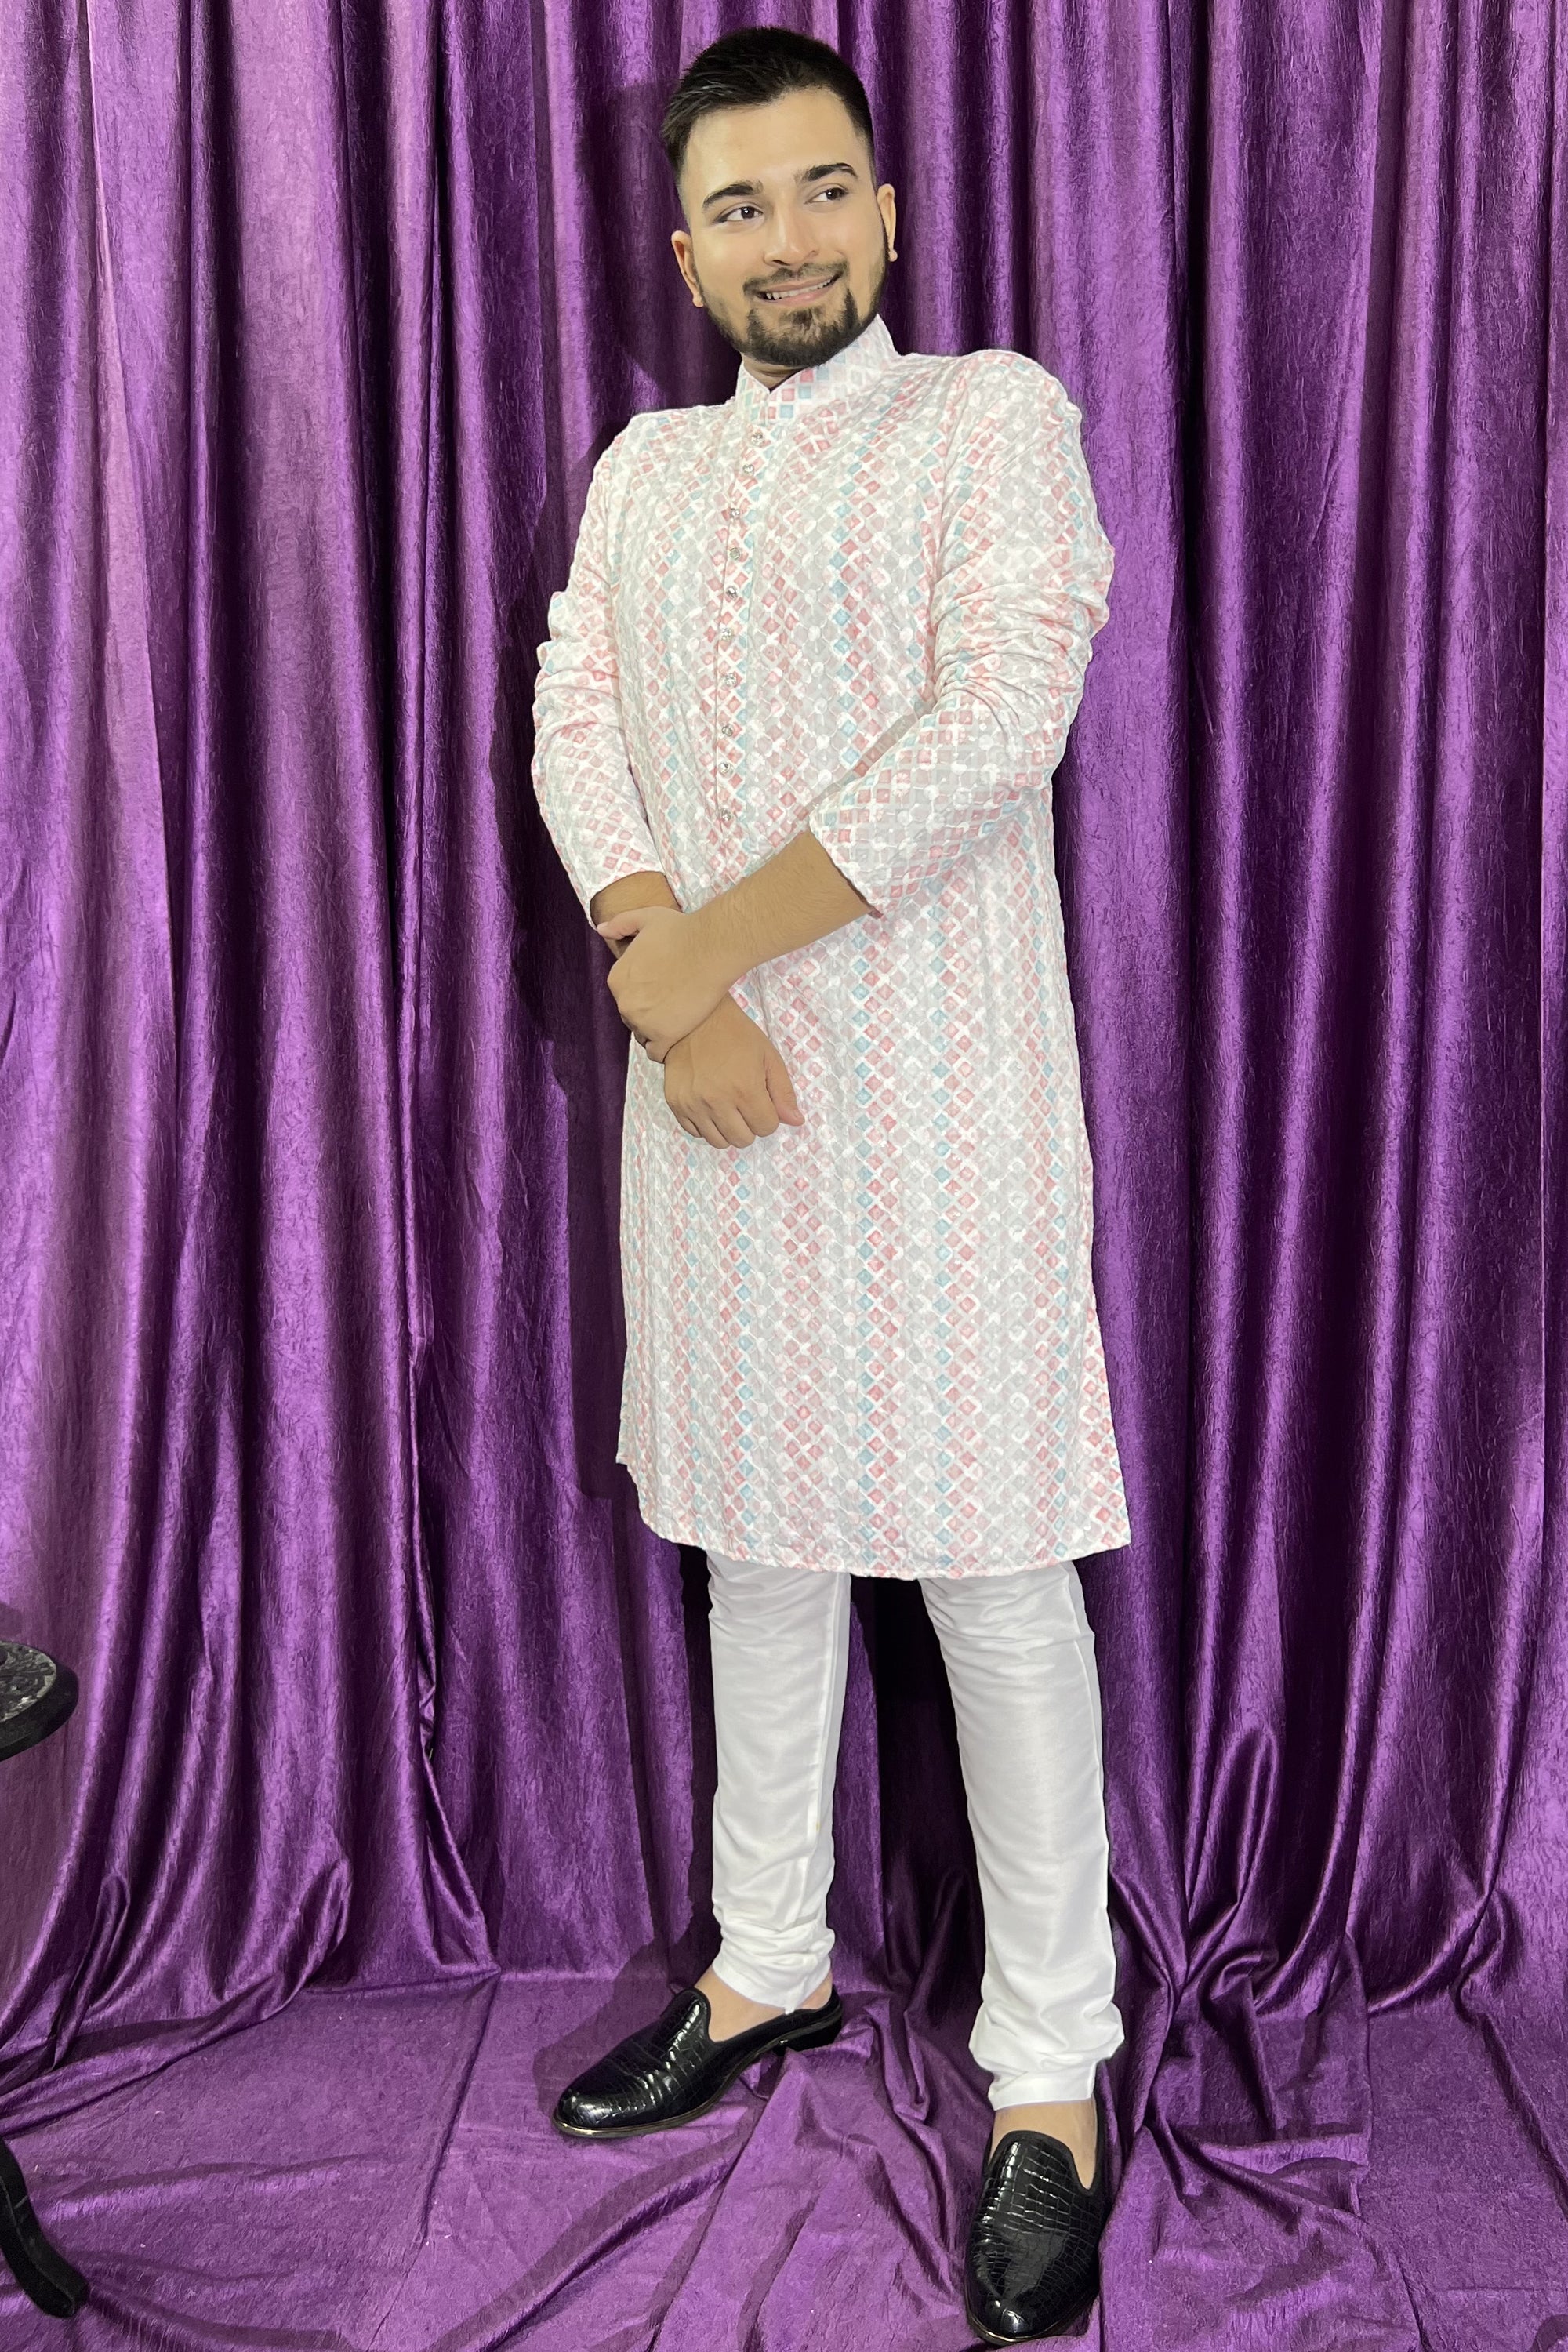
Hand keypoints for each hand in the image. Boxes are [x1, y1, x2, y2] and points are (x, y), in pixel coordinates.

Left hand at [595, 904, 734, 1061]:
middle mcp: (624, 1003)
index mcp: (617, 979)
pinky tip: (678, 1037)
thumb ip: (620, 924)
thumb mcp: (646, 919)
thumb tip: (601, 929)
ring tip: (679, 1019)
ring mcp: (643, 1022)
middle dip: (650, 1011)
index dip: (645, 992)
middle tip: (673, 1002)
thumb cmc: (681, 931)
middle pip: (633, 1016)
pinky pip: (657, 1052)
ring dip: (658, 1029)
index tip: (662, 987)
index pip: (626, 995)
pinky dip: (665, 1048)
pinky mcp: (664, 1036)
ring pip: (645, 1034)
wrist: (711, 949)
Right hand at [661, 995, 803, 1147]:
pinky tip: (710, 1106)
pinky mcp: (676, 1104)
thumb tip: (796, 1122)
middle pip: (743, 1139)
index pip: (767, 1128)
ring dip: (729, 1129)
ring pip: (719, 1142)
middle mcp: (717, 1102)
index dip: (769, 1116)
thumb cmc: (736, 1034)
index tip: (762, 1100)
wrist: (694, 1019)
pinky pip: (696, 1133)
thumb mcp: (768, 1057)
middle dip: (750, 1125)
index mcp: (745, 1089)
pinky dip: (706, 1126)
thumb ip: (783, 1092)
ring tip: (728, 1106)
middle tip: (745, 1103)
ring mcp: (694, 1105)